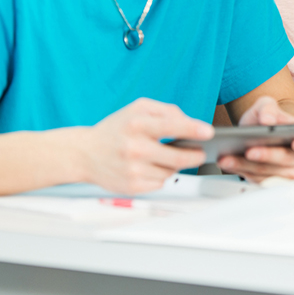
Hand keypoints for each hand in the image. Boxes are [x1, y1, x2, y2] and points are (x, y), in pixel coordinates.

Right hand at [85, 97, 215, 194]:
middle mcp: (134, 148)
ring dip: (175, 165)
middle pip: (178, 156)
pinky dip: (161, 175)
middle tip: (200, 152)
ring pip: (171, 171)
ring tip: (165, 156)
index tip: (209, 132)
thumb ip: (166, 111)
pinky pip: (160, 183)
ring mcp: (132, 169)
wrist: (84, 153)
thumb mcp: (137, 108)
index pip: (171, 126)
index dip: (193, 129)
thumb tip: (190, 123)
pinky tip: (151, 167)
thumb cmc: (116, 129)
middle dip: (194, 155)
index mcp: (136, 124)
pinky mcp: (131, 186)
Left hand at [216, 96, 293, 182]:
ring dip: (246, 165)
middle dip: (267, 156)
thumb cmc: (267, 119)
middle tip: (250, 150)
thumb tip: (267, 119)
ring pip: (268, 172)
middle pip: (287, 161)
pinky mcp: (269, 181)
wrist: (255, 131)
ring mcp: (286, 173)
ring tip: (229, 157)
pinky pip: (255, 179)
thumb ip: (268, 108)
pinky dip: (240, 170)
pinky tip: (228, 162)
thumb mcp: (267, 105)